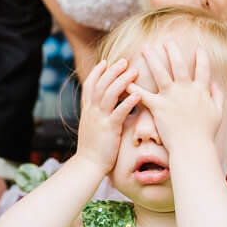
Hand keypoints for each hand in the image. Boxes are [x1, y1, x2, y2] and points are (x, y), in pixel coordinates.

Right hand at [75, 58, 138, 172]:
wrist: (87, 165)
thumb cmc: (93, 149)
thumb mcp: (92, 127)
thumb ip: (98, 115)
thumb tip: (107, 108)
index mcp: (87, 110)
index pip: (90, 85)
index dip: (97, 72)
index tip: (105, 62)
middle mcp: (92, 112)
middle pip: (101, 84)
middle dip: (113, 71)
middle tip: (125, 61)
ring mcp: (99, 119)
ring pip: (109, 94)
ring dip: (122, 81)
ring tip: (134, 71)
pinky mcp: (109, 129)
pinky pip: (119, 112)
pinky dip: (128, 102)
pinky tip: (138, 94)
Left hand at [134, 42, 221, 153]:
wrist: (193, 148)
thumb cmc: (205, 134)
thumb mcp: (217, 113)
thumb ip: (217, 97)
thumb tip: (215, 85)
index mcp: (201, 90)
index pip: (203, 69)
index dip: (202, 58)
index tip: (199, 48)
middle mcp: (186, 90)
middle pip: (179, 64)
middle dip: (172, 51)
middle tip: (166, 41)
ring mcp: (171, 97)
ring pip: (160, 72)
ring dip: (152, 59)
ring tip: (146, 49)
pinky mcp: (159, 107)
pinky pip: (144, 95)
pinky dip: (134, 88)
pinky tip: (126, 80)